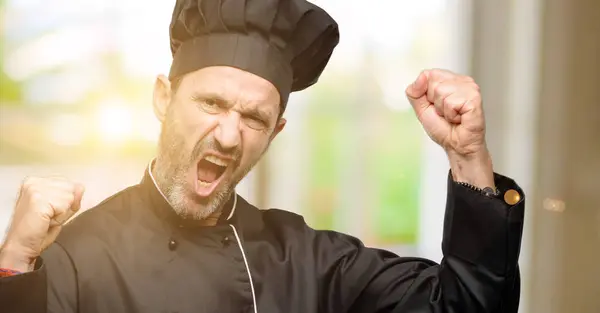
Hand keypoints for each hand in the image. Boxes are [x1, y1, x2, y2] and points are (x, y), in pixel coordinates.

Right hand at [0, 177, 83, 271]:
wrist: (21, 247)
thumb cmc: (37, 231)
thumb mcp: (60, 210)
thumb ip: (71, 197)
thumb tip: (81, 187)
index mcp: (36, 181)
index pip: (68, 183)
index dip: (66, 201)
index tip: (50, 212)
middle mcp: (34, 182)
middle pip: (71, 188)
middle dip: (65, 206)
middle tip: (48, 217)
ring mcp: (35, 189)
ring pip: (70, 196)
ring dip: (63, 212)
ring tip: (47, 219)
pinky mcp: (38, 199)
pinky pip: (65, 205)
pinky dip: (61, 217)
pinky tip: (47, 221)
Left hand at [406, 69, 493, 187]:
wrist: (456, 146)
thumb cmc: (443, 128)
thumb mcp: (421, 108)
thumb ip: (415, 92)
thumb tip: (421, 76)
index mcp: (451, 79)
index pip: (428, 74)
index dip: (426, 94)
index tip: (436, 106)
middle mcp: (462, 80)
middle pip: (434, 82)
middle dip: (435, 102)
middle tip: (446, 113)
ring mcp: (470, 88)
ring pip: (442, 92)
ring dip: (443, 110)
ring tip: (453, 117)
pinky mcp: (475, 98)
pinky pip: (451, 103)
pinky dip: (451, 115)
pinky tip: (460, 119)